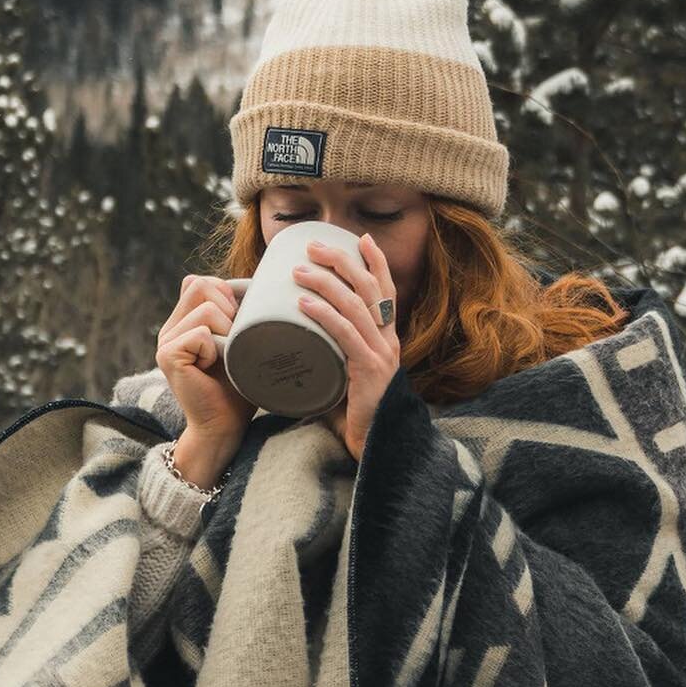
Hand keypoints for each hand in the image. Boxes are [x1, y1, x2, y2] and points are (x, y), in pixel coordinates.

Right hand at [155, 274, 255, 449]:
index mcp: (184, 320)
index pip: (202, 281)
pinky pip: (201, 333)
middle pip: (201, 284)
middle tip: (231, 343)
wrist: (224, 425)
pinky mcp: (167, 355)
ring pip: (205, 307)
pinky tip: (211, 368)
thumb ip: (234, 310)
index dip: (227, 297)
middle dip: (228, 310)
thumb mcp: (240, 338)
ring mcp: (165, 340)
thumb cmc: (239, 384)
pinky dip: (216, 349)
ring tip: (223, 356)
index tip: (235, 329)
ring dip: (226, 331)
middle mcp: (170, 327)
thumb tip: (247, 281)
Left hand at [291, 232, 400, 462]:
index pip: (386, 290)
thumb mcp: (346, 372)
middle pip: (370, 288)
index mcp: (387, 338)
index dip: (376, 262)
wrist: (374, 448)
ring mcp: (382, 355)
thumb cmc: (354, 413)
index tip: (361, 238)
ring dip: (325, 283)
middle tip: (313, 245)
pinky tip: (303, 304)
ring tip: (298, 270)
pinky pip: (345, 335)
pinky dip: (323, 315)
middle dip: (342, 261)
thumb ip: (333, 352)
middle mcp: (389, 341)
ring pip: (356, 306)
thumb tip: (296, 332)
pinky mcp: (369, 371)